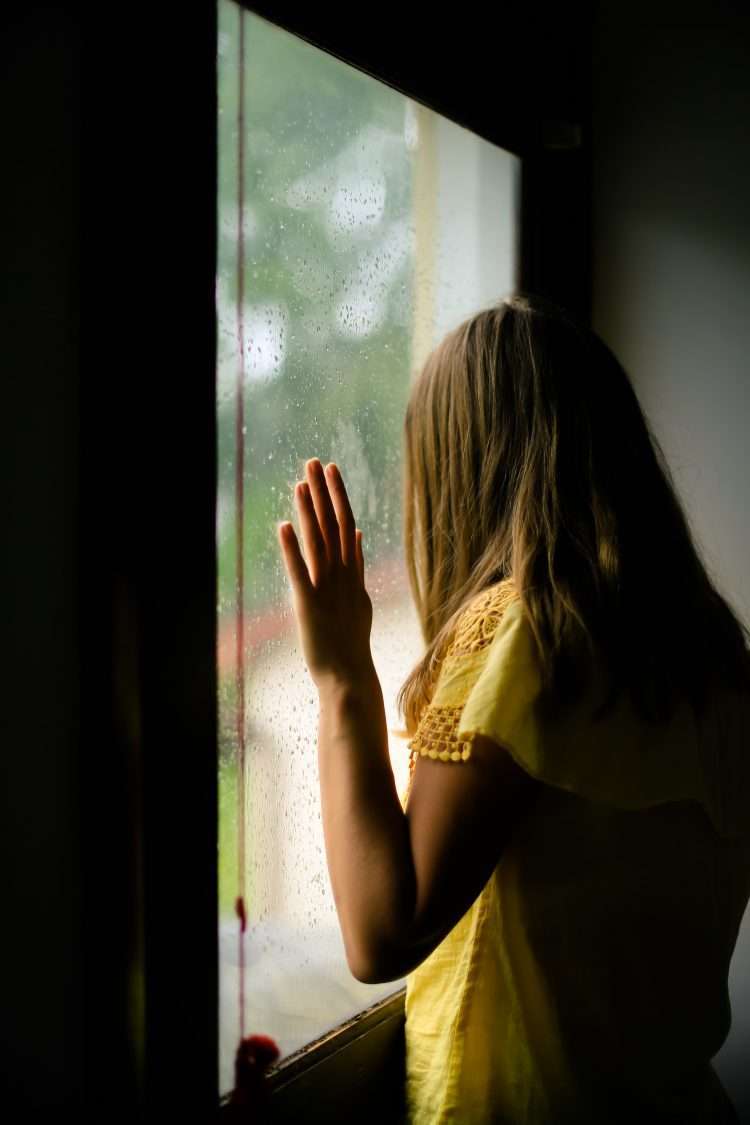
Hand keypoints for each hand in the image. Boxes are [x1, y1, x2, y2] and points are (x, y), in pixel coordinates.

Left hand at [278, 458, 374, 689]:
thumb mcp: (359, 597)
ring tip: (301, 483)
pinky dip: (292, 549)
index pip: (346, 524)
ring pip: (319, 542)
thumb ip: (357, 564)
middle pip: (334, 525)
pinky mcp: (309, 605)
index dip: (338, 495)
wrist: (349, 677)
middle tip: (314, 462)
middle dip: (324, 492)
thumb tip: (358, 534)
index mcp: (353, 573)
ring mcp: (327, 589)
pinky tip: (284, 526)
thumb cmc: (350, 641)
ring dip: (310, 511)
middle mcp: (343, 576)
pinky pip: (299, 572)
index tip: (331, 470)